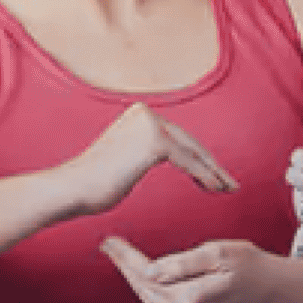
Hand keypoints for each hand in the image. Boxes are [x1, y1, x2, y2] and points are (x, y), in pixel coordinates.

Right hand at [55, 104, 239, 218]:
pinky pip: (189, 163)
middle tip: (230, 183)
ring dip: (214, 172)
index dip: (199, 157)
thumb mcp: (123, 158)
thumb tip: (159, 154)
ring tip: (229, 188)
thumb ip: (142, 150)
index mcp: (139, 113)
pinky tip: (217, 189)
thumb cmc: (92, 184)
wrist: (72, 189)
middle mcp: (146, 113)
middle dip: (211, 164)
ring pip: (193, 152)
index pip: (178, 136)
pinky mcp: (156, 143)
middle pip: (189, 142)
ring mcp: (151, 125)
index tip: (215, 174)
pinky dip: (206, 177)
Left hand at [98, 236, 284, 302]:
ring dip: (134, 279)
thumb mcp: (219, 253)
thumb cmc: (254, 268)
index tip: (109, 241)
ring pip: (151, 300)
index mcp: (190, 299)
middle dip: (125, 267)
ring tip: (120, 256)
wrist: (278, 295)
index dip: (126, 257)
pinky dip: (149, 291)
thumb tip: (150, 271)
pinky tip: (143, 276)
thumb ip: (182, 263)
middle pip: (144, 290)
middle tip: (108, 245)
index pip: (147, 275)